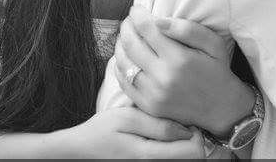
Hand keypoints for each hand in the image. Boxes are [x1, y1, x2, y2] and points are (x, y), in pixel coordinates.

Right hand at [49, 107, 203, 157]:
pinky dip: (173, 154)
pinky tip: (163, 143)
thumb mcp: (127, 118)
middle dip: (192, 141)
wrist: (80, 152)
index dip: (195, 133)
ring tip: (169, 134)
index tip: (184, 121)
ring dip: (183, 148)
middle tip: (179, 126)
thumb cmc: (101, 132)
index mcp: (149, 157)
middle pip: (194, 160)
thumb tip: (187, 130)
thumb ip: (158, 124)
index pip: (194, 152)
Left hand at [115, 5, 254, 136]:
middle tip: (129, 20)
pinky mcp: (148, 106)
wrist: (221, 108)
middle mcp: (163, 78)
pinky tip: (125, 57)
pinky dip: (119, 66)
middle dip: (126, 27)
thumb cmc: (217, 70)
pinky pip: (124, 83)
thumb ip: (187, 29)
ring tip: (126, 36)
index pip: (147, 28)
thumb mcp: (213, 43)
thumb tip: (158, 20)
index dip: (137, 14)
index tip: (136, 8)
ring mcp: (153, 95)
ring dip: (120, 44)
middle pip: (131, 44)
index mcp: (179, 59)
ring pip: (123, 62)